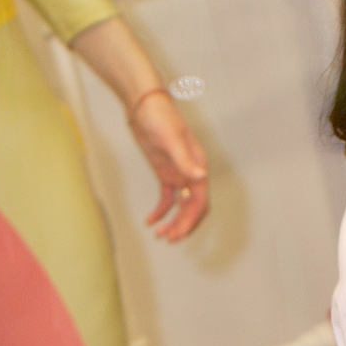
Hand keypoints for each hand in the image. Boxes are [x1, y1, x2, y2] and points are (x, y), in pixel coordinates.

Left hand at [127, 86, 210, 241]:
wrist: (144, 107)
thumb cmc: (160, 119)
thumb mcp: (171, 140)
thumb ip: (185, 160)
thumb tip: (200, 176)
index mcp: (198, 167)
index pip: (200, 201)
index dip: (191, 220)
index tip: (178, 234)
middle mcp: (192, 173)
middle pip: (192, 208)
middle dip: (182, 225)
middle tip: (168, 239)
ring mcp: (179, 174)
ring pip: (180, 206)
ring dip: (173, 221)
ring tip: (160, 235)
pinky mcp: (166, 174)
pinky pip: (167, 198)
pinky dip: (160, 211)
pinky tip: (150, 221)